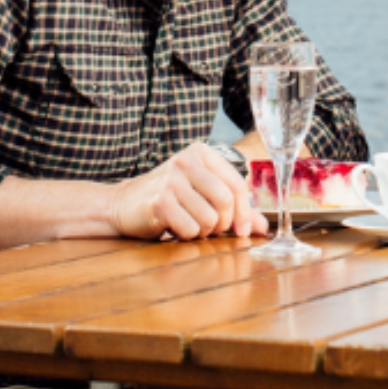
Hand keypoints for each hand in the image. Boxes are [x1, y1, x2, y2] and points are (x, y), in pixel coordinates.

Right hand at [108, 142, 269, 240]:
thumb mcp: (202, 194)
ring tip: (191, 226)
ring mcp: (171, 179)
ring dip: (204, 231)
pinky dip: (187, 235)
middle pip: (226, 201)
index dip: (245, 212)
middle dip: (224, 223)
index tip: (245, 231)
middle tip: (213, 229)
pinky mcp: (159, 200)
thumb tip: (264, 228)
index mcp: (201, 153)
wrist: (123, 205)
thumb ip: (234, 208)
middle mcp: (186, 161)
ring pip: (209, 218)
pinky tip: (176, 227)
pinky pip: (190, 228)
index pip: (237, 184)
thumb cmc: (169, 199)